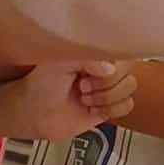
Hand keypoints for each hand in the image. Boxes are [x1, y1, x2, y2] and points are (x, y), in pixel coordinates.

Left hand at [4, 57, 136, 143]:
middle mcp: (104, 67)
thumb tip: (110, 69)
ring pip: (129, 88)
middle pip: (128, 71)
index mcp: (94, 52)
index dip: (110, 66)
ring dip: (106, 98)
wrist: (34, 114)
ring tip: (84, 99)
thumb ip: (86, 59)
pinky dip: (110, 110)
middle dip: (105, 84)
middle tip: (81, 87)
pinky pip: (127, 105)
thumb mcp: (59, 64)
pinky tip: (92, 110)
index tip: (88, 72)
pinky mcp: (109, 106)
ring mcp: (108, 86)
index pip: (121, 51)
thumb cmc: (41, 84)